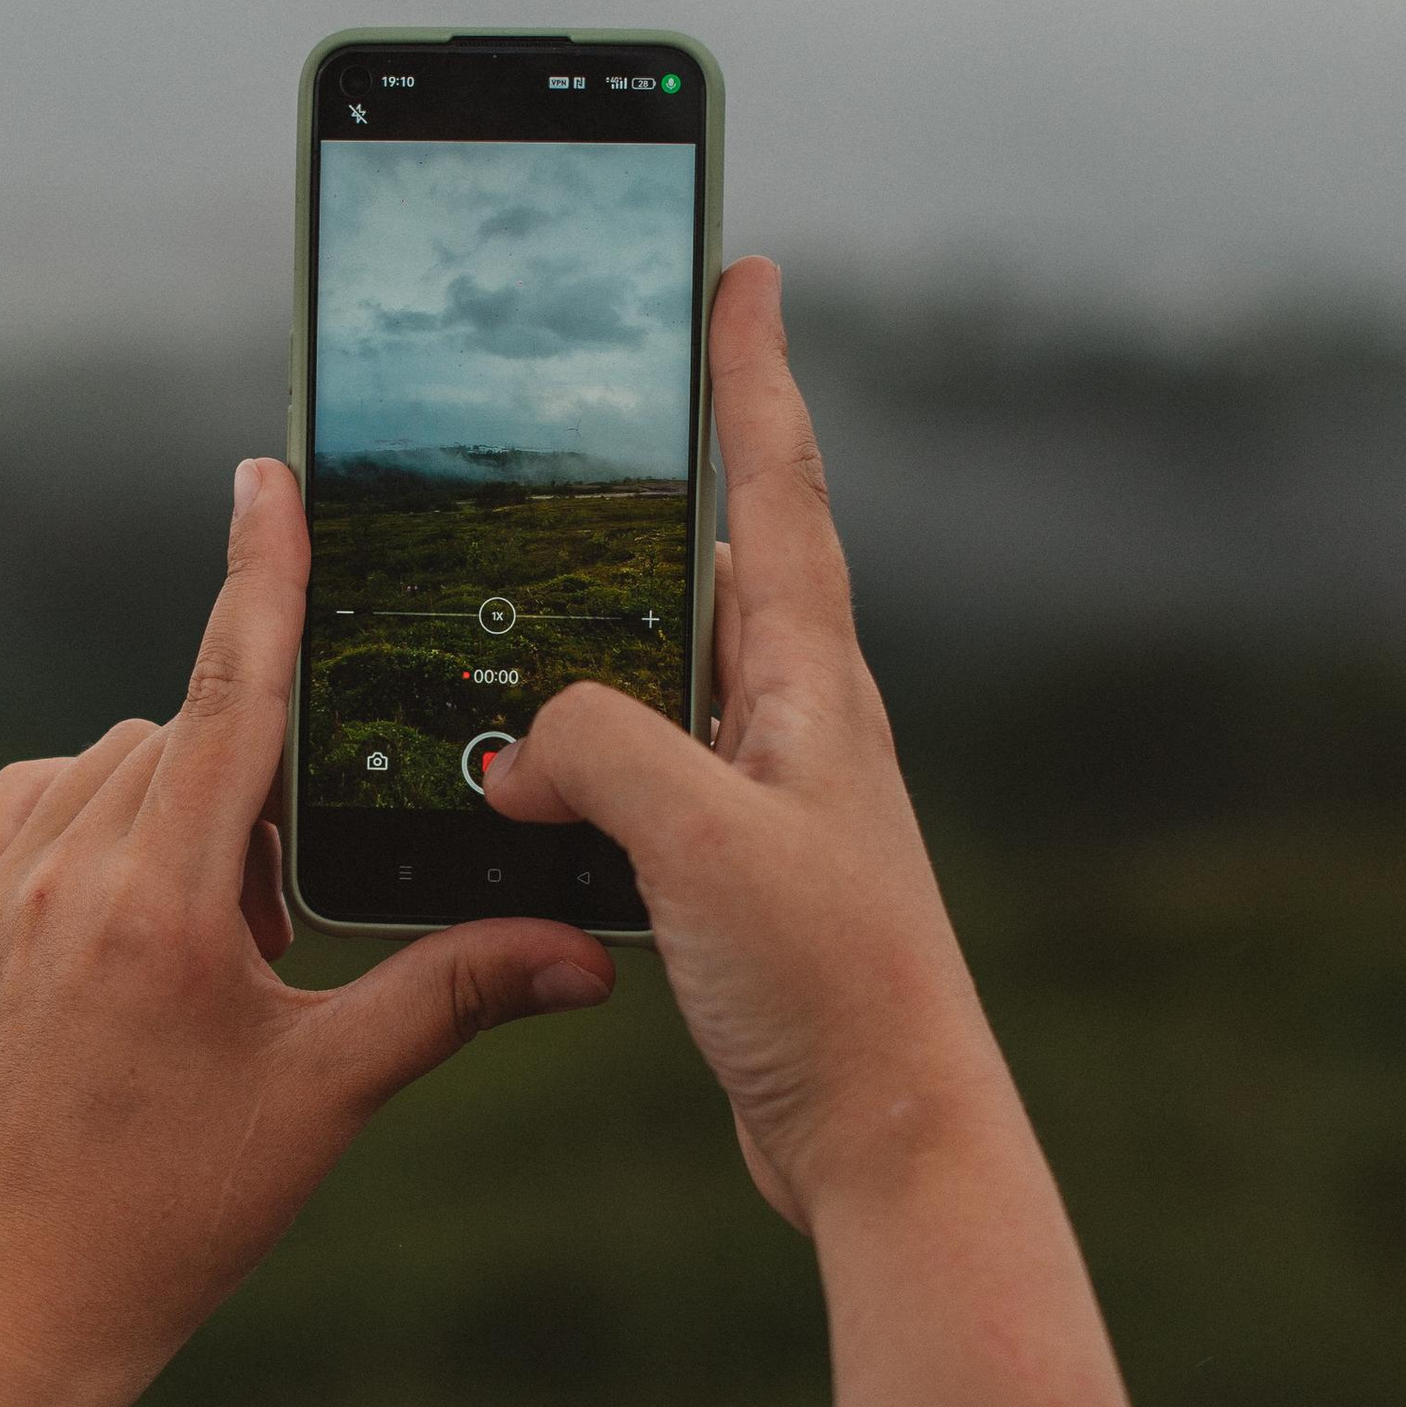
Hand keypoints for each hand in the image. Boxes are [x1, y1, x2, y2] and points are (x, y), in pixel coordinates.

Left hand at [0, 458, 615, 1406]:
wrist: (9, 1305)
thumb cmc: (171, 1214)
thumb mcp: (324, 1101)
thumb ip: (450, 999)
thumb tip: (585, 954)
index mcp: (163, 905)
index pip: (229, 695)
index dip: (260, 576)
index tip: (270, 476)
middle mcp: (65, 874)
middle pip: (183, 738)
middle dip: (253, 789)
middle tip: (283, 922)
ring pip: (106, 768)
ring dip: (175, 808)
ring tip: (213, 942)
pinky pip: (29, 806)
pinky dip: (90, 822)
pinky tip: (127, 908)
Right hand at [487, 258, 1138, 1406]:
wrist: (889, 1140)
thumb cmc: (830, 986)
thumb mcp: (700, 840)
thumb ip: (599, 751)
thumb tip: (522, 739)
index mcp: (808, 685)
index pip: (772, 487)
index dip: (747, 372)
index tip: (738, 266)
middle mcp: (796, 723)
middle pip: (720, 555)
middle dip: (674, 465)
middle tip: (620, 379)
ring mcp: (767, 797)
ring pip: (666, 668)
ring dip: (606, 609)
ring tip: (532, 555)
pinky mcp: (732, 874)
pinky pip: (638, 769)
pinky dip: (576, 742)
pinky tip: (515, 762)